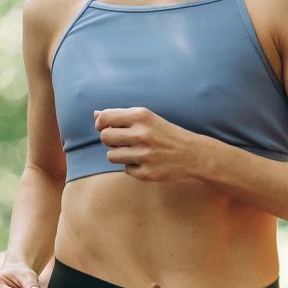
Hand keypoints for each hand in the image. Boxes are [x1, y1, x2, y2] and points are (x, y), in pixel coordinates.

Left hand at [93, 107, 210, 183]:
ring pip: (111, 156)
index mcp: (141, 116)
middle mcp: (143, 134)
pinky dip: (132, 167)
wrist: (193, 154)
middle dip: (109, 141)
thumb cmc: (165, 133)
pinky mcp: (147, 172)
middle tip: (121, 142)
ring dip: (119, 155)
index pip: (105, 118)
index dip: (100, 124)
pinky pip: (125, 170)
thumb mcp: (147, 118)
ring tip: (133, 152)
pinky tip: (146, 162)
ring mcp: (145, 154)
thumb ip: (121, 116)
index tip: (106, 128)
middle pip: (104, 138)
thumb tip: (95, 114)